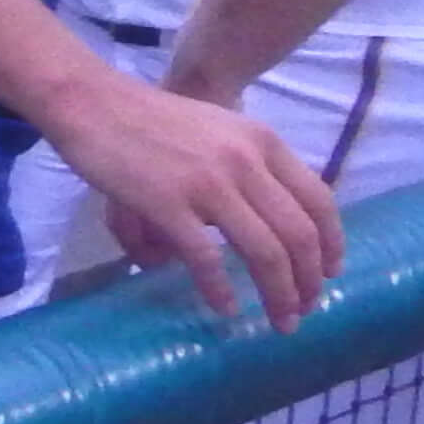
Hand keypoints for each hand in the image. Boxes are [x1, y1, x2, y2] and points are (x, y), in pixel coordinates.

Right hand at [41, 66, 340, 324]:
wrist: (92, 103)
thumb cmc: (150, 119)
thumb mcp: (218, 130)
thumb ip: (248, 166)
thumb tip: (258, 221)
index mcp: (263, 142)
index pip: (318, 200)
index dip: (331, 244)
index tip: (328, 274)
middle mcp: (246, 162)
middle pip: (298, 234)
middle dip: (308, 281)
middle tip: (305, 309)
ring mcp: (208, 183)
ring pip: (265, 251)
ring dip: (279, 293)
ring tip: (279, 319)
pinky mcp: (168, 203)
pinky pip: (206, 257)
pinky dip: (220, 288)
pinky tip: (224, 307)